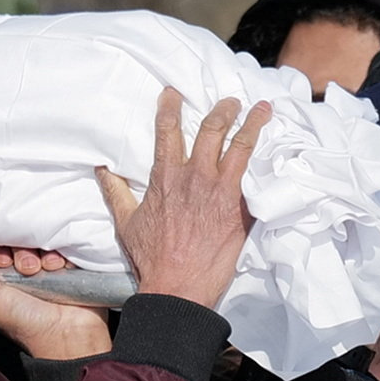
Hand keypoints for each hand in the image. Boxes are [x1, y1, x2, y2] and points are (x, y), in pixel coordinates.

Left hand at [0, 234, 110, 360]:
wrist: (66, 336)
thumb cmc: (24, 323)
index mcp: (0, 276)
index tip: (2, 262)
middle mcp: (22, 270)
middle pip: (16, 238)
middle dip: (19, 250)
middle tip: (25, 269)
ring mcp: (46, 266)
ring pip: (39, 239)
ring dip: (39, 252)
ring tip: (42, 271)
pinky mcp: (68, 264)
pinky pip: (61, 243)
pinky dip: (58, 253)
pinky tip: (56, 268)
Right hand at [98, 89, 271, 308]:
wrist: (177, 288)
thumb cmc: (151, 258)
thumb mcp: (126, 223)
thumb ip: (116, 192)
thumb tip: (102, 169)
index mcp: (166, 177)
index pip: (168, 129)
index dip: (170, 106)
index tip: (173, 93)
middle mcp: (196, 177)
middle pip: (212, 128)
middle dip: (222, 109)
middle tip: (230, 101)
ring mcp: (221, 191)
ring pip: (241, 145)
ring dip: (252, 123)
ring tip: (261, 109)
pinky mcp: (240, 209)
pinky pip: (257, 177)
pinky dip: (267, 161)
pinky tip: (277, 150)